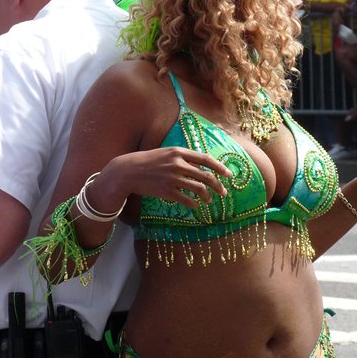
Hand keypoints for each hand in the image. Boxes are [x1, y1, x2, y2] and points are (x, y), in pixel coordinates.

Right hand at [95, 147, 231, 210]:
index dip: (219, 167)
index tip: (228, 174)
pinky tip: (195, 205)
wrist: (128, 171)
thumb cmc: (148, 161)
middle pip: (206, 175)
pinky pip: (186, 200)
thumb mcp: (165, 153)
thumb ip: (182, 156)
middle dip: (218, 185)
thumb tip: (200, 163)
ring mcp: (172, 178)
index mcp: (178, 152)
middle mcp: (177, 164)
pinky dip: (194, 204)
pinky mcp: (166, 191)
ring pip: (198, 189)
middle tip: (223, 192)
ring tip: (209, 200)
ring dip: (207, 196)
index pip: (205, 159)